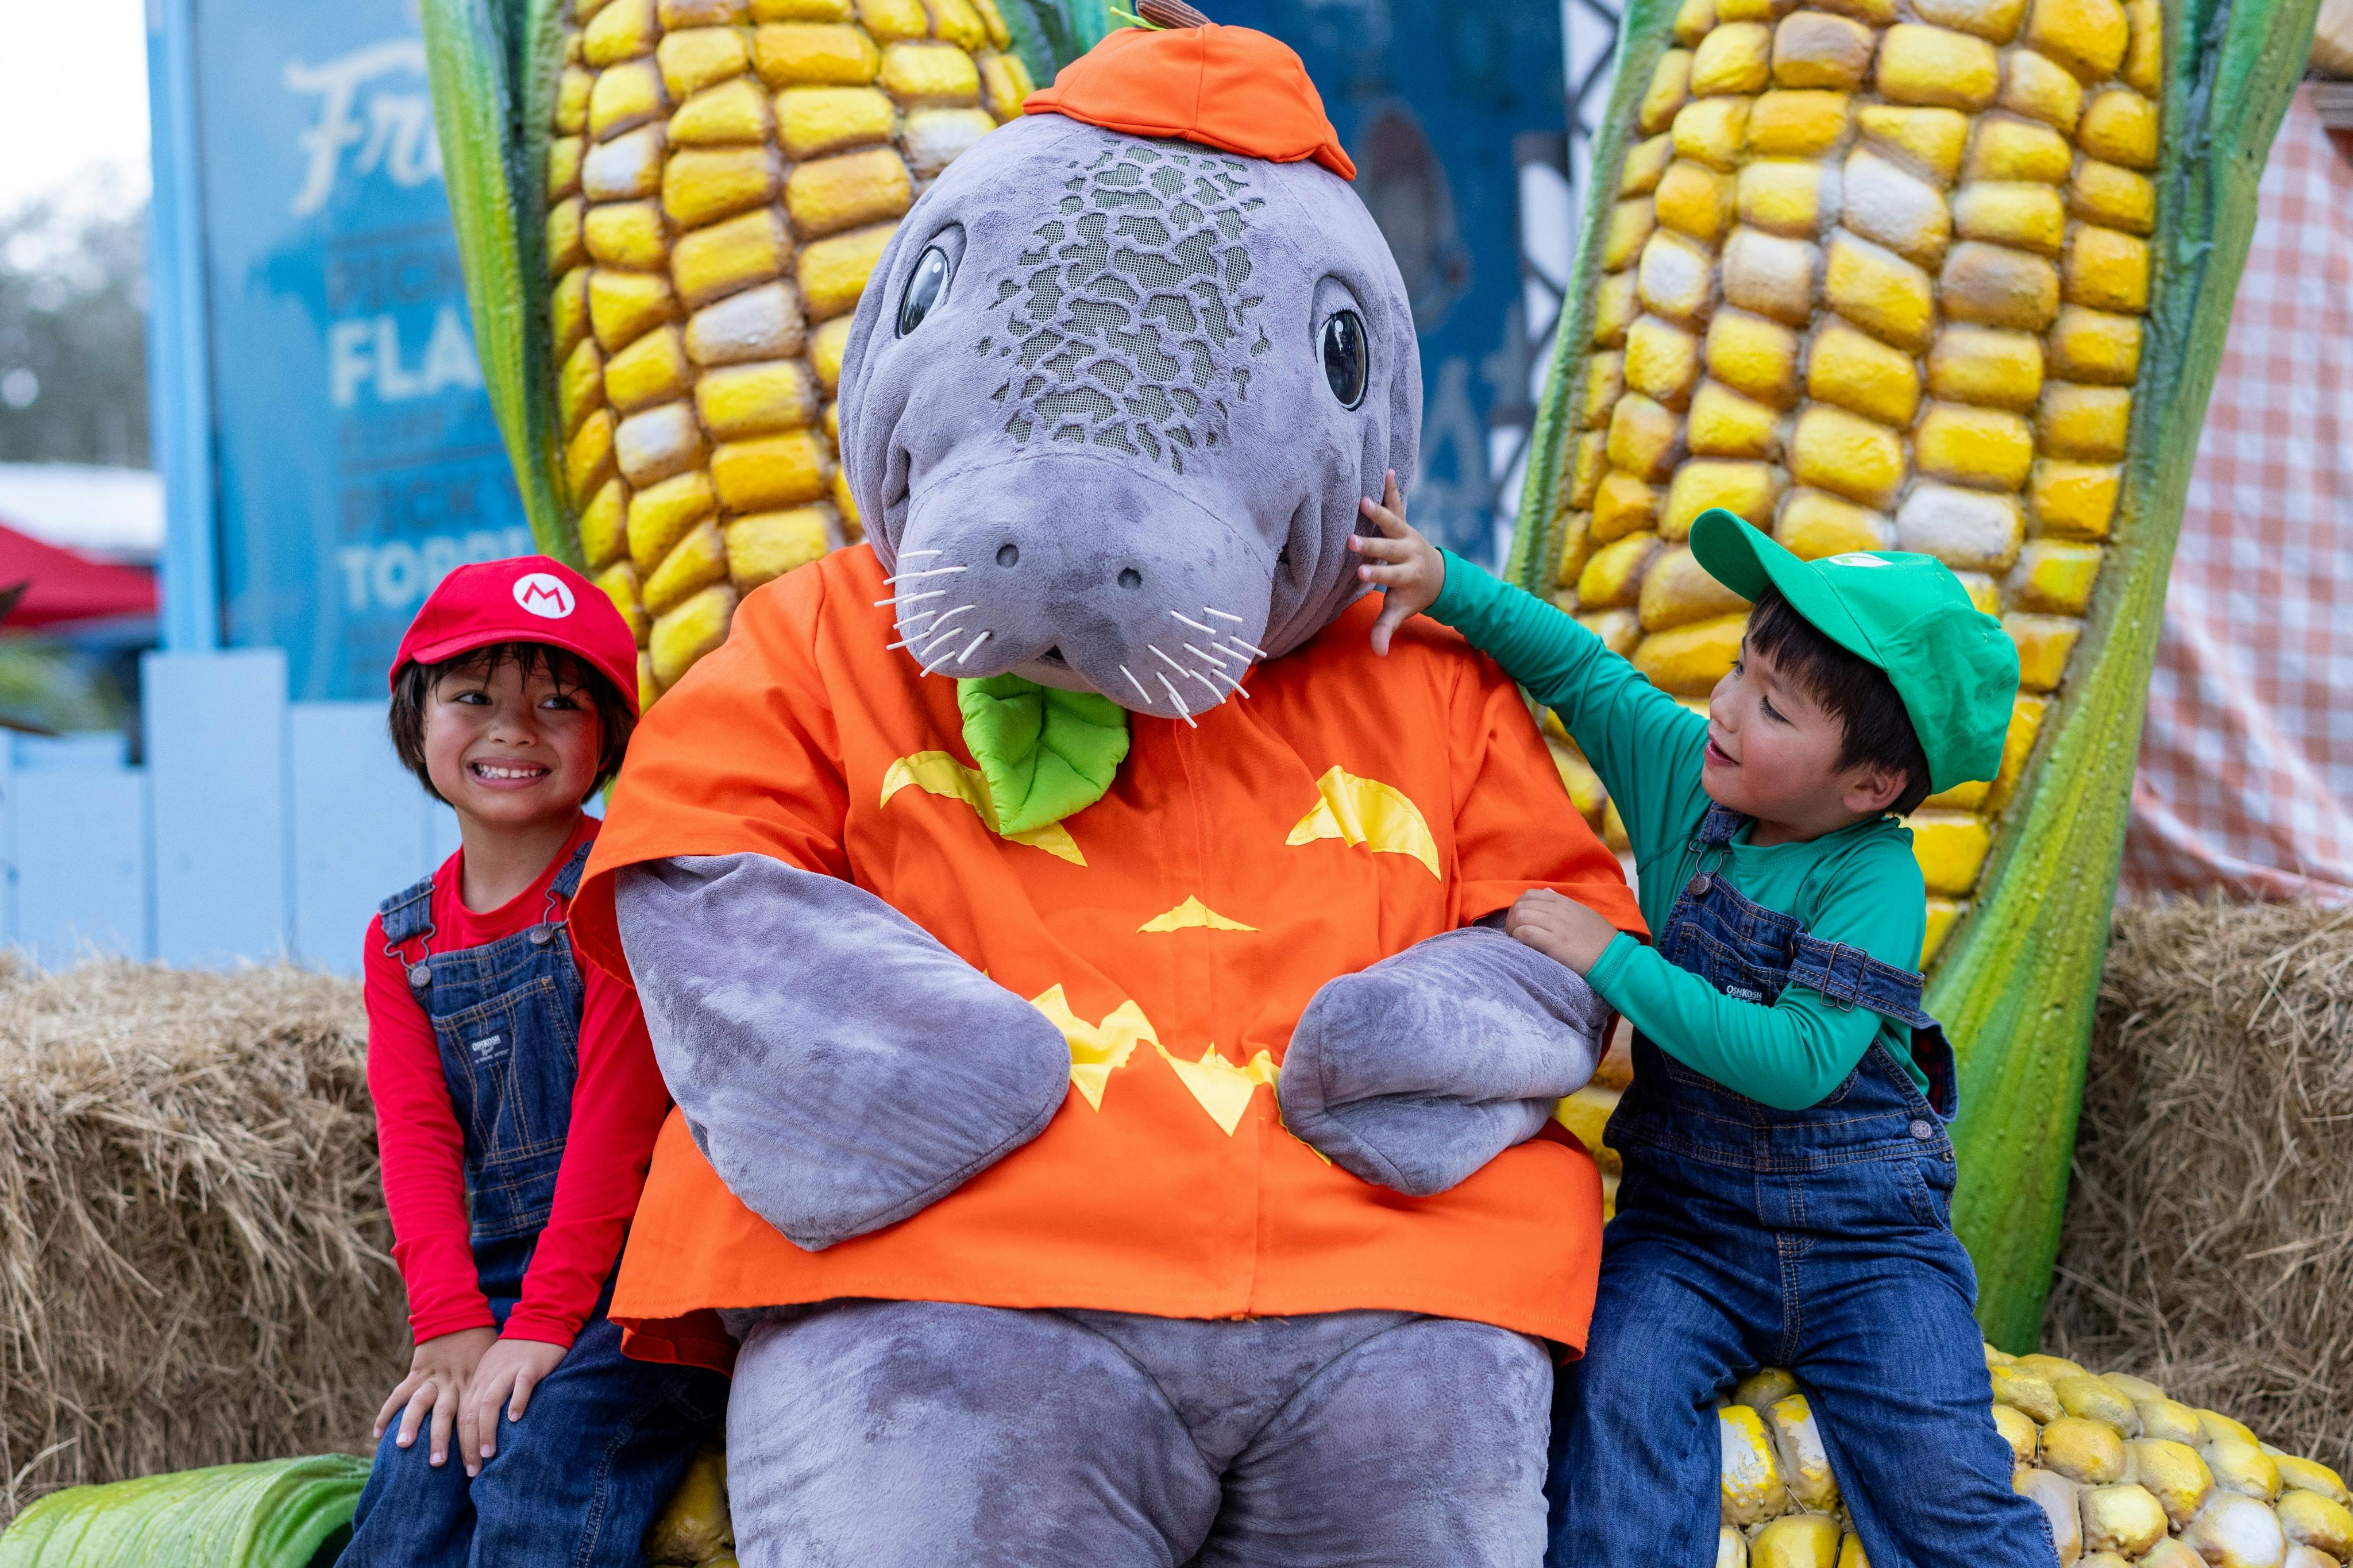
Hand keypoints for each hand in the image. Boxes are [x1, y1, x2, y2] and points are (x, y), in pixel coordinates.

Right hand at [375, 1326, 495, 1467]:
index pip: (473, 1418)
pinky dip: (387, 1412)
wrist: (459, 1315)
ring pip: (420, 1402)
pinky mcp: (416, 1372)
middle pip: (447, 1415)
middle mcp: (453, 1383)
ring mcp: (432, 1378)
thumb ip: (493, 1392)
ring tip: (404, 1445)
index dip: (473, 1443)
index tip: (475, 1469)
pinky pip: (400, 1393)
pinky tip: (378, 1435)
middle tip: (438, 1465)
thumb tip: (508, 1421)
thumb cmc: (483, 1346)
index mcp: (474, 1383)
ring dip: (411, 1424)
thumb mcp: (493, 1367)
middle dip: (442, 1441)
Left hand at [460, 1335, 568, 1474]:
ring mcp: (508, 1371)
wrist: (540, 1322)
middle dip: (469, 1445)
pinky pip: (520, 1384)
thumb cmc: (517, 1354)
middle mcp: (488, 1377)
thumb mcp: (492, 1373)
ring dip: (487, 1429)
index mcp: (477, 1381)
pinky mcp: (529, 1365)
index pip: (462, 1417)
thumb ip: (483, 1396)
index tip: (466, 1469)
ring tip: (489, 1452)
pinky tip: (515, 1419)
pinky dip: (516, 1401)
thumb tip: (475, 1432)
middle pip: (470, 1414)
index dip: (461, 1444)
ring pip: (490, 1402)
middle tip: (473, 1471)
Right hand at [1350, 471, 1445, 655]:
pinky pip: (1399, 505)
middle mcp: (1409, 554)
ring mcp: (1408, 536)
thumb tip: (1378, 653)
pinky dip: (1393, 489)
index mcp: (1407, 577)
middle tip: (1352, 540)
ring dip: (1379, 512)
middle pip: (1389, 549)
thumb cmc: (1411, 596)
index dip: (1376, 575)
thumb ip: (1387, 629)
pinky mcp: (1406, 523)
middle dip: (1372, 545)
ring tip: (1364, 499)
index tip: (1360, 572)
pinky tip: (1387, 471)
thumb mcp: (1400, 613)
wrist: (1438, 576)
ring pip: (1394, 523)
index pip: (1390, 576)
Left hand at [1504, 890, 1622, 976]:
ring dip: (1512, 928)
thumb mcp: (1584, 913)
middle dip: (1511, 919)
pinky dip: (1518, 937)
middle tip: (1513, 933)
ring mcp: (1557, 925)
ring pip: (1520, 916)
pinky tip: (1521, 945)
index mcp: (1565, 902)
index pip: (1531, 894)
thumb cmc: (1601, 940)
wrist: (1615, 959)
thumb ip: (1564, 902)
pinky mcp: (1555, 943)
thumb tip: (1547, 891)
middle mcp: (1559, 911)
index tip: (1519, 920)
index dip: (1519, 906)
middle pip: (1521, 905)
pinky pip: (1526, 933)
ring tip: (1515, 940)